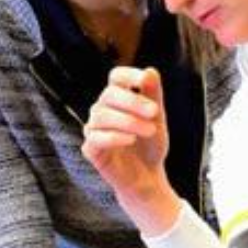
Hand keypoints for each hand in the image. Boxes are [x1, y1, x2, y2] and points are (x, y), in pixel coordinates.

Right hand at [83, 67, 179, 231]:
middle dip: (133, 102)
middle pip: (109, 94)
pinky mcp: (90, 149)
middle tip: (155, 113)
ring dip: (129, 121)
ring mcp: (94, 129)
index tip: (144, 80)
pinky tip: (131, 140)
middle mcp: (102, 110)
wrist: (147, 176)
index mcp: (118, 98)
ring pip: (102, 116)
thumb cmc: (150, 144)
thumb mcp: (157, 118)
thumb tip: (150, 71)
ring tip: (150, 131)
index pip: (116, 77)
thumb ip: (153, 95)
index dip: (128, 75)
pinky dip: (114, 137)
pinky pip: (95, 138)